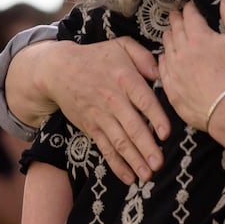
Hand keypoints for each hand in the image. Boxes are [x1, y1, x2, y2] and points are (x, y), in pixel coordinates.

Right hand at [46, 38, 167, 184]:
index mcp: (124, 79)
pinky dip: (117, 165)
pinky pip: (105, 149)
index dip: (155, 117)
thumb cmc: (97, 57)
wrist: (58, 70)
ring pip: (119, 142)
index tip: (166, 134)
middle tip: (159, 164)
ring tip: (148, 176)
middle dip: (146, 147)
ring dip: (134, 160)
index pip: (143, 100)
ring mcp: (101, 116)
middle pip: (131, 127)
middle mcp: (112, 100)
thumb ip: (144, 57)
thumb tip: (160, 73)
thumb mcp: (121, 46)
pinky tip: (129, 177)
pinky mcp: (92, 127)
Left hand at [159, 0, 224, 131]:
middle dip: (177, 20)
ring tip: (170, 33)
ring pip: (167, 47)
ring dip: (169, 37)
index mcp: (199, 37)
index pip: (190, 16)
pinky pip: (163, 69)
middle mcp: (182, 51)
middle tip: (176, 15)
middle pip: (175, 29)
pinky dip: (164, 59)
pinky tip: (166, 58)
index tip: (190, 6)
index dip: (190, 8)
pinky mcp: (172, 89)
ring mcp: (174, 71)